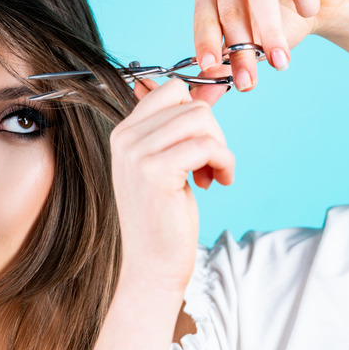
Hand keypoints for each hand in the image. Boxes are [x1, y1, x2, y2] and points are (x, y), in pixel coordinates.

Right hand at [111, 78, 234, 289]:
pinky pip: (206, 145)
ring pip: (201, 120)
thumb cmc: (163, 216)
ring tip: (215, 174)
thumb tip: (205, 86)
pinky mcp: (156, 172)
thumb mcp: (168, 162)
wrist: (152, 263)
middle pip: (191, 105)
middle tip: (212, 164)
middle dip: (214, 133)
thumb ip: (179, 126)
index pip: (170, 89)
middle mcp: (125, 138)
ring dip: (221, 147)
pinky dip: (224, 162)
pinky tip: (219, 182)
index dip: (198, 109)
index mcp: (124, 132)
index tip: (204, 139)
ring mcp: (137, 154)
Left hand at [193, 0, 348, 91]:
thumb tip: (203, 96)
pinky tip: (309, 11)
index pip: (205, 17)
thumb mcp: (252, 48)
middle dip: (241, 50)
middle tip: (249, 82)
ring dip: (270, 31)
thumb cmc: (280, 24)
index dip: (207, 44)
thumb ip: (228, 67)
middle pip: (230, 8)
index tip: (211, 69)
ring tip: (280, 61)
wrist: (324, 3)